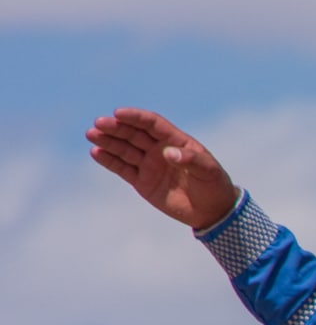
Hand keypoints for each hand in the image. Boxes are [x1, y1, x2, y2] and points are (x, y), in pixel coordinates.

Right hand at [86, 108, 237, 228]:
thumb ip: (189, 160)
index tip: (118, 113)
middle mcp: (159, 149)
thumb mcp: (208, 171)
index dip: (135, 117)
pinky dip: (109, 161)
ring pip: (125, 149)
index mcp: (175, 140)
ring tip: (91, 134)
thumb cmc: (214, 186)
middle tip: (98, 123)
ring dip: (108, 142)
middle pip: (134, 134)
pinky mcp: (142, 181)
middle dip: (116, 128)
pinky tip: (96, 152)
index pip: (151, 124)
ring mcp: (149, 165)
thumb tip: (167, 153)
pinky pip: (123, 168)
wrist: (213, 211)